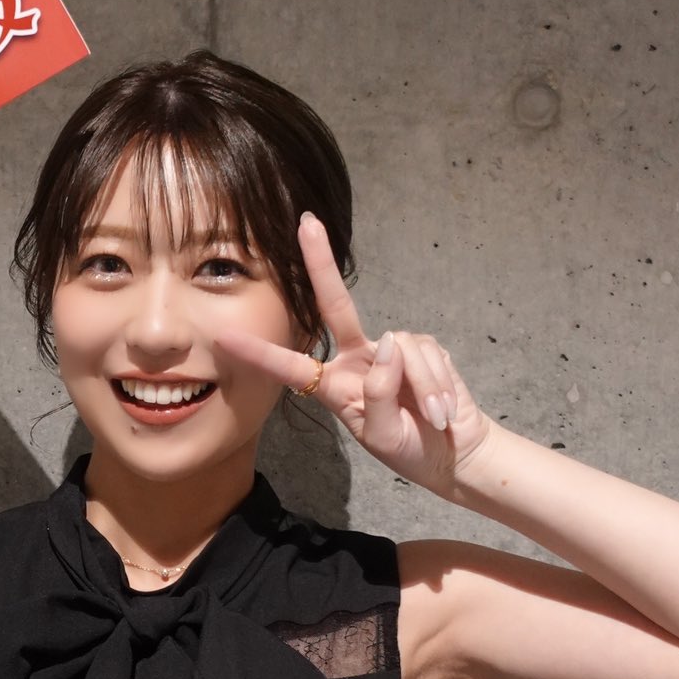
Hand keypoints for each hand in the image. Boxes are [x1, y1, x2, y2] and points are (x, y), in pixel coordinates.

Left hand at [210, 212, 496, 490]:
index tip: (224, 337)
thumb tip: (387, 344)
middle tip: (307, 223)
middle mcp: (356, 360)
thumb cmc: (410, 450)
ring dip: (423, 388)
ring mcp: (390, 351)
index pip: (290, 367)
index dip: (259, 353)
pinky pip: (426, 355)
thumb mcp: (385, 435)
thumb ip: (379, 393)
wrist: (454, 455)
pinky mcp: (423, 347)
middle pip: (334, 305)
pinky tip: (444, 409)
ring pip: (400, 350)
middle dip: (321, 262)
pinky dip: (438, 385)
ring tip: (434, 418)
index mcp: (333, 387)